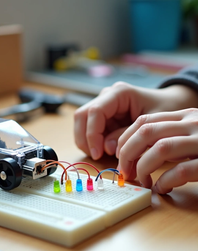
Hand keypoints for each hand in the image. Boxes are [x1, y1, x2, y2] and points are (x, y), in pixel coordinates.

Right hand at [74, 82, 197, 159]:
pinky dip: (92, 142)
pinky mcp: (102, 116)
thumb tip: (107, 148)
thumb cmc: (165, 109)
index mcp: (119, 93)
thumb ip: (127, 135)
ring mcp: (103, 106)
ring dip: (86, 141)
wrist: (170, 104)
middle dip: (85, 138)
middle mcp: (106, 97)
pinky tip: (103, 150)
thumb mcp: (151, 125)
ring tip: (100, 154)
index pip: (95, 111)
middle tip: (95, 155)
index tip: (97, 154)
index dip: (92, 134)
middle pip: (81, 116)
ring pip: (82, 123)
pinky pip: (89, 129)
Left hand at [117, 108, 197, 193]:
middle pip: (146, 133)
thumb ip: (168, 138)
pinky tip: (161, 189)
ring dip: (143, 168)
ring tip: (142, 182)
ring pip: (160, 149)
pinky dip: (165, 181)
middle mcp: (194, 123)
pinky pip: (181, 170)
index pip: (144, 121)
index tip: (120, 156)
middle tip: (125, 171)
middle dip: (128, 153)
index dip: (125, 139)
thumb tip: (134, 153)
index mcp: (186, 116)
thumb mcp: (189, 137)